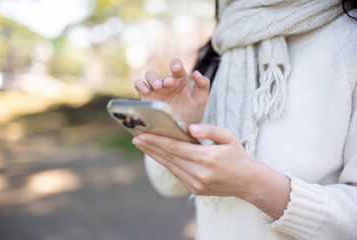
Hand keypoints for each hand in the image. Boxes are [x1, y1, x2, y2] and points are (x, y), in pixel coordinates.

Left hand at [132, 124, 290, 218]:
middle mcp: (200, 173)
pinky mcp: (195, 190)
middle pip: (168, 158)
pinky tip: (157, 155)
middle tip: (135, 137)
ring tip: (142, 145)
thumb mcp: (228, 136)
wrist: (247, 181)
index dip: (156, 140)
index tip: (142, 134)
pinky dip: (165, 163)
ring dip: (154, 155)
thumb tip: (189, 128)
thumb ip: (209, 130)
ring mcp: (197, 184)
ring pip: (169, 167)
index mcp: (208, 158)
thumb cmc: (237, 155)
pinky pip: (176, 174)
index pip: (175, 148)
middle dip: (150, 147)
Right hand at [134, 58, 209, 124]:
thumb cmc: (192, 112)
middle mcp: (167, 83)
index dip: (176, 64)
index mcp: (180, 79)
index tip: (176, 69)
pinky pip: (139, 85)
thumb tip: (196, 72)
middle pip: (161, 72)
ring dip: (152, 79)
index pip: (177, 66)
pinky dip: (140, 85)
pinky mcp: (147, 97)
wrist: (181, 129)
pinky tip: (145, 90)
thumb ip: (203, 85)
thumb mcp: (201, 100)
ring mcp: (156, 89)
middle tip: (167, 84)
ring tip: (158, 87)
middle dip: (164, 77)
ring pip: (149, 76)